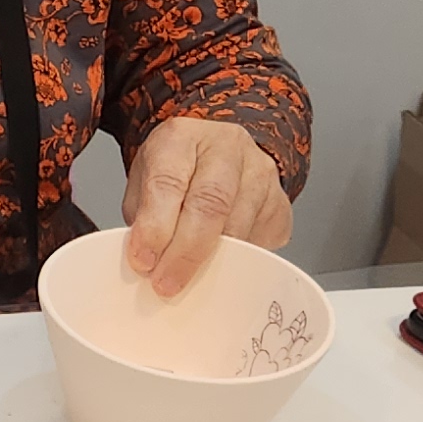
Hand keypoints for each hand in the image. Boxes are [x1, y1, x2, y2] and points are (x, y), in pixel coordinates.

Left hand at [120, 117, 292, 297]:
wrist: (214, 155)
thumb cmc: (175, 171)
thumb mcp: (144, 182)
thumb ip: (142, 218)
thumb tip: (146, 263)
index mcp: (181, 138)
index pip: (168, 182)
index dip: (155, 227)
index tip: (143, 261)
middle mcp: (227, 148)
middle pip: (211, 204)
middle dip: (186, 253)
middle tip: (166, 283)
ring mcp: (261, 173)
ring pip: (239, 227)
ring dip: (211, 263)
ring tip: (187, 280)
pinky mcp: (280, 202)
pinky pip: (261, 242)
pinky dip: (238, 262)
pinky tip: (218, 263)